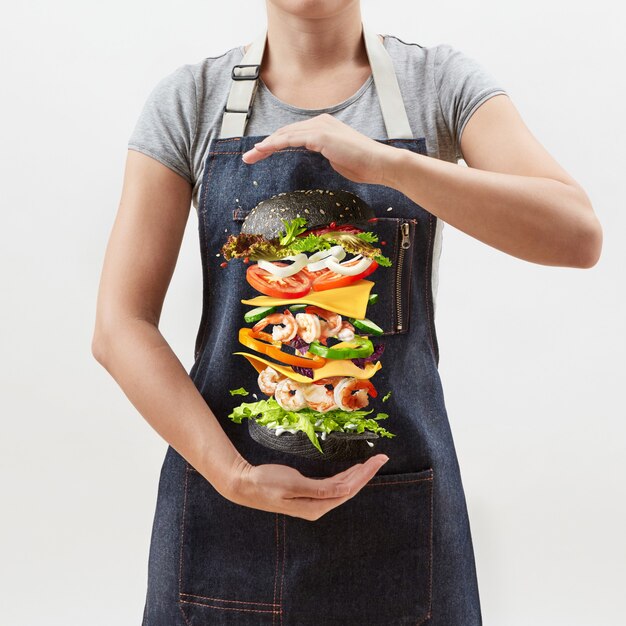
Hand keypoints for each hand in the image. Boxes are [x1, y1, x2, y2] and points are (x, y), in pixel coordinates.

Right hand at [224, 454, 389, 520]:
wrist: (244, 484)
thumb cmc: (266, 482)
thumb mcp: (293, 484)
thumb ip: (320, 489)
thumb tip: (346, 490)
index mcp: (316, 506)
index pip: (348, 489)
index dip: (365, 475)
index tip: (379, 460)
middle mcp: (317, 507)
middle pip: (349, 489)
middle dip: (366, 473)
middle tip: (382, 457)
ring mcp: (312, 502)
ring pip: (342, 487)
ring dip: (357, 475)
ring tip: (372, 462)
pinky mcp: (307, 494)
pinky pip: (332, 486)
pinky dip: (345, 477)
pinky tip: (351, 471)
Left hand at [242, 113, 397, 185]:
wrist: (380, 164)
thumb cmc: (363, 165)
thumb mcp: (337, 158)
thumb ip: (323, 153)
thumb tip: (316, 154)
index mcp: (323, 126)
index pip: (292, 134)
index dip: (274, 144)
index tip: (259, 155)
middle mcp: (320, 121)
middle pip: (284, 132)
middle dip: (264, 146)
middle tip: (247, 158)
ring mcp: (320, 126)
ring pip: (284, 134)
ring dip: (265, 146)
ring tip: (250, 157)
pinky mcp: (320, 135)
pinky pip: (292, 138)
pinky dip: (276, 144)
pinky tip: (263, 150)